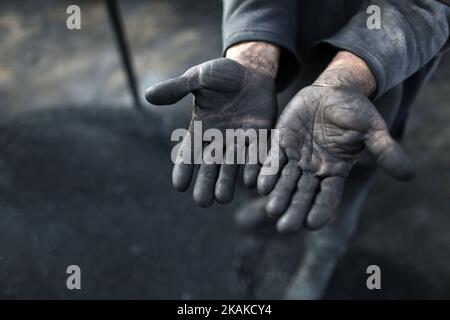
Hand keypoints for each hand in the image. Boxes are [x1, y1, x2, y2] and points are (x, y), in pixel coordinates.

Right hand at [145, 57, 276, 206]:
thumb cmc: (222, 74)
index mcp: (200, 128)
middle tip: (202, 202)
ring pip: (232, 165)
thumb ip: (177, 88)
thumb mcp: (198, 78)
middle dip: (205, 183)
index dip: (184, 168)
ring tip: (223, 199)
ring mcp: (239, 139)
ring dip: (227, 182)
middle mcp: (218, 139)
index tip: (179, 185)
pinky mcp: (259, 136)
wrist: (251, 70)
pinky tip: (251, 182)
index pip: (189, 152)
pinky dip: (252, 168)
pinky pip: (255, 155)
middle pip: (209, 166)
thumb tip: (147, 96)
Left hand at [258, 81, 413, 232]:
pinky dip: (267, 172)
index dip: (320, 210)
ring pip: (285, 181)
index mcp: (335, 170)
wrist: (334, 90)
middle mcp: (313, 169)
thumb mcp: (372, 130)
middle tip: (284, 227)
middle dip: (294, 210)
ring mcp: (296, 157)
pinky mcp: (281, 142)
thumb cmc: (356, 111)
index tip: (311, 225)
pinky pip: (272, 160)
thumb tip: (409, 175)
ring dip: (278, 195)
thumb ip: (385, 151)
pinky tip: (260, 185)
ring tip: (272, 210)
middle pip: (303, 194)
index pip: (328, 196)